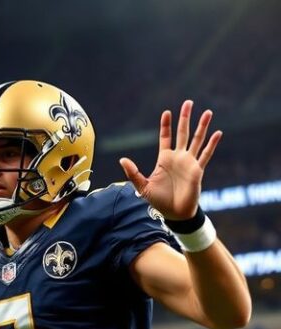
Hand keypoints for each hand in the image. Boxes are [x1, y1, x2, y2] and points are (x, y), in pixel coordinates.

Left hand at [119, 100, 221, 219]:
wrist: (174, 213)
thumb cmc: (159, 201)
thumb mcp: (142, 187)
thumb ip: (133, 173)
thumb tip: (122, 159)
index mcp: (164, 159)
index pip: (165, 137)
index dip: (166, 125)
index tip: (167, 112)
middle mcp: (178, 158)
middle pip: (183, 133)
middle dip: (185, 118)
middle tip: (188, 102)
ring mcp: (189, 162)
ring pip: (197, 140)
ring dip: (202, 126)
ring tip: (207, 112)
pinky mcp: (198, 170)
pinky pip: (206, 154)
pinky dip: (212, 144)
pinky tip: (217, 133)